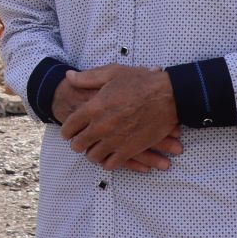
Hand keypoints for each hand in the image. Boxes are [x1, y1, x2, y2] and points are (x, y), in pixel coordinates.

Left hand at [60, 65, 181, 170]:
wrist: (169, 96)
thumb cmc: (141, 82)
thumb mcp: (112, 73)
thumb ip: (87, 78)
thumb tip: (69, 77)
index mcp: (94, 107)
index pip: (70, 126)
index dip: (67, 131)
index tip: (68, 132)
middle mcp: (101, 126)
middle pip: (78, 144)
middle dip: (77, 143)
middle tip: (79, 142)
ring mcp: (115, 140)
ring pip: (93, 156)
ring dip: (92, 153)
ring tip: (94, 149)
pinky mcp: (130, 150)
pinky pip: (111, 164)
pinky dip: (108, 162)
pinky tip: (108, 157)